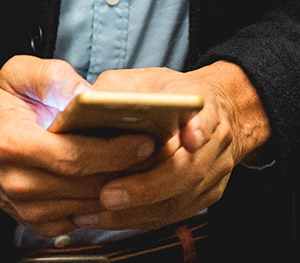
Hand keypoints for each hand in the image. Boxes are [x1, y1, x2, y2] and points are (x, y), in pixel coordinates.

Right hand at [0, 56, 157, 236]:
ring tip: (148, 165)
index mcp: (14, 145)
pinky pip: (82, 217)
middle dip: (128, 169)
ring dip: (122, 187)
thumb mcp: (15, 74)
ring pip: (89, 203)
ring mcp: (28, 208)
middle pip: (87, 184)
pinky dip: (104, 202)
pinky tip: (119, 181)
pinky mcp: (37, 222)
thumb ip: (51, 75)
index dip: (113, 152)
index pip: (73, 157)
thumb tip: (86, 93)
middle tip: (160, 151)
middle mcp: (20, 183)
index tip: (144, 140)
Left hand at [71, 62, 269, 231]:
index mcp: (202, 105)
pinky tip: (107, 218)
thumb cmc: (166, 94)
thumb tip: (83, 103)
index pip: (204, 117)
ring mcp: (215, 172)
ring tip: (97, 211)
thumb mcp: (142, 79)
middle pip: (189, 170)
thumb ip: (118, 89)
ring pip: (181, 199)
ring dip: (137, 210)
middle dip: (147, 186)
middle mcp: (216, 141)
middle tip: (108, 194)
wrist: (211, 111)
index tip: (187, 138)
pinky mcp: (207, 195)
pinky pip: (175, 214)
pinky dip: (140, 219)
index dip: (198, 129)